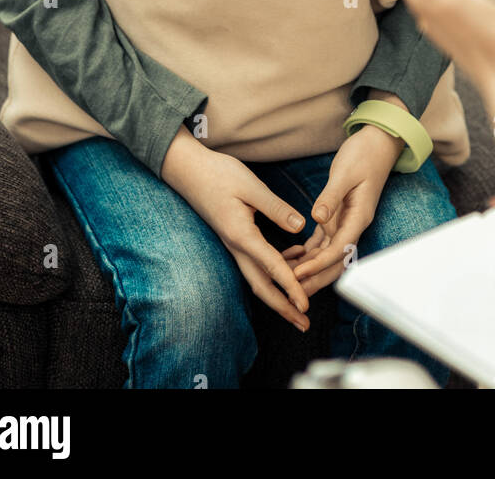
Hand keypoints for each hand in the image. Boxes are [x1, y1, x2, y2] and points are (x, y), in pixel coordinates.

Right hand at [161, 133, 312, 331]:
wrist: (188, 170)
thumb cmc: (218, 174)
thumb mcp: (251, 186)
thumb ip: (276, 208)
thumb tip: (300, 228)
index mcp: (241, 235)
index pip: (271, 267)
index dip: (290, 287)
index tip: (305, 305)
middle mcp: (237, 246)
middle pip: (262, 285)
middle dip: (283, 307)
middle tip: (303, 324)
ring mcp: (234, 243)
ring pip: (259, 275)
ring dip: (280, 290)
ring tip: (302, 299)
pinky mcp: (235, 236)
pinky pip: (257, 260)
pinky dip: (276, 266)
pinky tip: (295, 256)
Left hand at [279, 123, 401, 293]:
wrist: (378, 142)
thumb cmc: (363, 154)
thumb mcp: (344, 173)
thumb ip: (331, 197)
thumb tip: (317, 218)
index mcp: (359, 217)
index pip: (338, 250)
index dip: (318, 265)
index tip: (298, 274)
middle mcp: (354, 224)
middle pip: (334, 260)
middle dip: (315, 277)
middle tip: (292, 291)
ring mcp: (346, 221)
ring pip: (327, 253)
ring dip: (310, 267)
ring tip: (286, 277)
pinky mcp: (338, 214)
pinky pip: (323, 239)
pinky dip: (309, 250)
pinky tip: (293, 257)